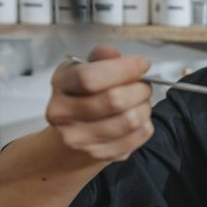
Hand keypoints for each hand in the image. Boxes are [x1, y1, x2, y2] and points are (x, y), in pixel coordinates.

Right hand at [46, 44, 153, 161]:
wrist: (74, 133)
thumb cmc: (85, 96)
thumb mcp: (88, 69)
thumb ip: (101, 59)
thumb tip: (110, 52)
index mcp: (61, 84)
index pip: (89, 77)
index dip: (124, 69)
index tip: (142, 64)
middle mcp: (63, 113)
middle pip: (114, 100)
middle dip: (140, 89)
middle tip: (144, 85)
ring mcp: (79, 138)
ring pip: (130, 120)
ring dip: (145, 107)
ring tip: (140, 102)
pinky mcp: (99, 154)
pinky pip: (137, 136)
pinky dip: (146, 124)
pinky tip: (138, 118)